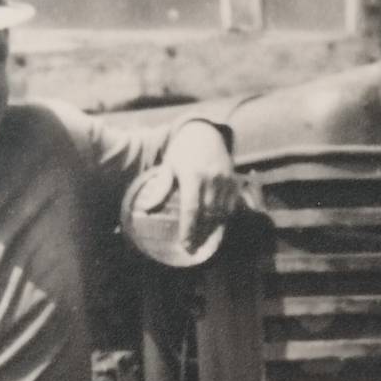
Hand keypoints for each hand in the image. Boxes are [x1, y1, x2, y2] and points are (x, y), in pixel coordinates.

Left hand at [161, 119, 238, 250]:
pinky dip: (222, 218)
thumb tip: (146, 208)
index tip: (184, 244)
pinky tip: (213, 226)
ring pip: (221, 212)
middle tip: (191, 248)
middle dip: (200, 234)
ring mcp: (225, 180)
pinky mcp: (234, 181)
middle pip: (207, 214)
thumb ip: (161, 187)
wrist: (205, 133)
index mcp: (192, 175)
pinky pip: (231, 206)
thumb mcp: (168, 165)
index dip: (188, 229)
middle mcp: (212, 178)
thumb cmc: (182, 152)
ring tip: (201, 240)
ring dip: (212, 228)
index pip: (191, 209)